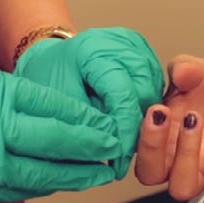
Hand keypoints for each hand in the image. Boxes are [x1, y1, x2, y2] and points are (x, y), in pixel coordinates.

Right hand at [0, 64, 119, 202]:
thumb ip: (15, 97)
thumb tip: (62, 112)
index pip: (51, 113)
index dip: (87, 120)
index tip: (111, 122)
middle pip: (54, 148)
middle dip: (91, 150)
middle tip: (117, 148)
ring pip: (41, 177)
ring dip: (76, 175)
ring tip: (101, 169)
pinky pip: (19, 190)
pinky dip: (46, 183)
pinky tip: (63, 178)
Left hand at [14, 27, 163, 177]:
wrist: (48, 60)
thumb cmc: (48, 79)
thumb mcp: (60, 107)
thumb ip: (89, 127)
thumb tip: (115, 150)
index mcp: (94, 49)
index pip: (123, 96)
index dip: (125, 133)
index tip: (119, 160)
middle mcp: (120, 42)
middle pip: (145, 93)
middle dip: (136, 129)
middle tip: (119, 155)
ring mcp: (134, 45)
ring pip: (154, 91)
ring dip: (143, 119)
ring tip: (121, 138)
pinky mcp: (143, 51)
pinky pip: (155, 86)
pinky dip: (145, 107)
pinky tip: (129, 120)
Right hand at [135, 55, 203, 202]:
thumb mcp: (196, 71)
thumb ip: (184, 68)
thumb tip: (181, 71)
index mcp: (157, 138)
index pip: (135, 150)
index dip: (140, 135)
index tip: (155, 109)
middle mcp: (174, 161)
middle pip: (150, 175)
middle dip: (154, 148)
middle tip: (166, 114)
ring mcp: (202, 173)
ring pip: (182, 187)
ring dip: (185, 157)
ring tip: (196, 120)